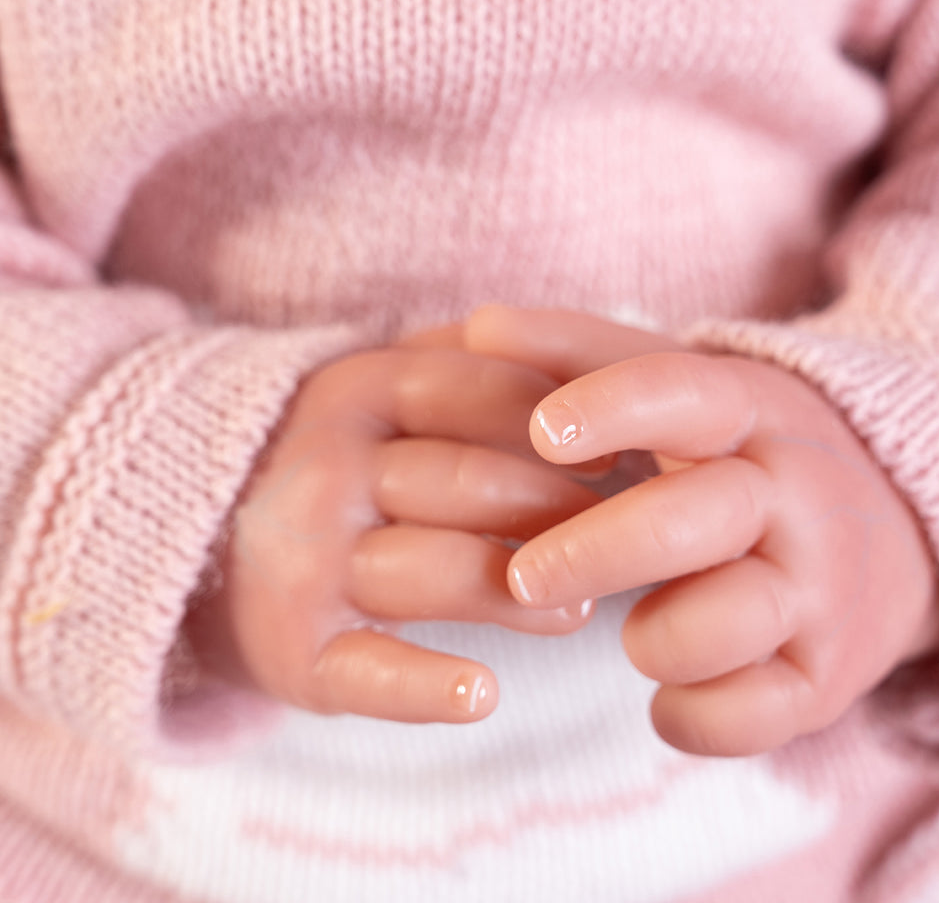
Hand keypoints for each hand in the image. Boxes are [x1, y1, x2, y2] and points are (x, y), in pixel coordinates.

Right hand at [185, 345, 599, 724]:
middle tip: (616, 535)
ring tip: (579, 610)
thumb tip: (567, 368)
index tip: (615, 453)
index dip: (555, 421)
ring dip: (522, 596)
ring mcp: (306, 562)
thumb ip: (458, 366)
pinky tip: (483, 695)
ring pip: (437, 571)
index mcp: (356, 391)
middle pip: (467, 482)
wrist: (200, 537)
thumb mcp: (377, 390)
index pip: (473, 390)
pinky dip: (427, 689)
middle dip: (555, 509)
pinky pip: (370, 671)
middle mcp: (328, 470)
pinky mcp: (295, 650)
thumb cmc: (335, 461)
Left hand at [467, 306, 938, 754]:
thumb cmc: (747, 453)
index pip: (686, 394)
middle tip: (522, 576)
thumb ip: (582, 353)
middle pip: (696, 519)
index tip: (543, 432)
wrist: (898, 526)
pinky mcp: (827, 676)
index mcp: (753, 412)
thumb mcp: (687, 387)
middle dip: (600, 551)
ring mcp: (820, 592)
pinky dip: (691, 713)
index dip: (614, 409)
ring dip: (656, 637)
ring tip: (633, 628)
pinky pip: (749, 715)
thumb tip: (479, 326)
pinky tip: (669, 689)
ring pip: (728, 623)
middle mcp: (796, 498)